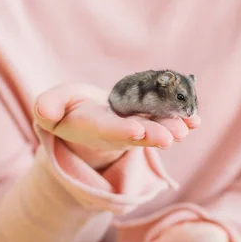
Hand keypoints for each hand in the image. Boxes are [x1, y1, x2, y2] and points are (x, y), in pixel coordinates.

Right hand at [33, 83, 199, 168]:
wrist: (89, 117)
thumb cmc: (70, 108)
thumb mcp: (54, 104)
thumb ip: (49, 105)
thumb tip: (44, 112)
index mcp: (92, 127)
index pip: (107, 130)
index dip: (121, 131)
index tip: (137, 131)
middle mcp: (117, 131)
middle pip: (136, 135)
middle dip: (153, 135)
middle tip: (171, 138)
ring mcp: (136, 127)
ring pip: (155, 129)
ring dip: (171, 129)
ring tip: (187, 128)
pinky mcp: (149, 121)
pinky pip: (166, 120)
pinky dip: (182, 121)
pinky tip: (196, 120)